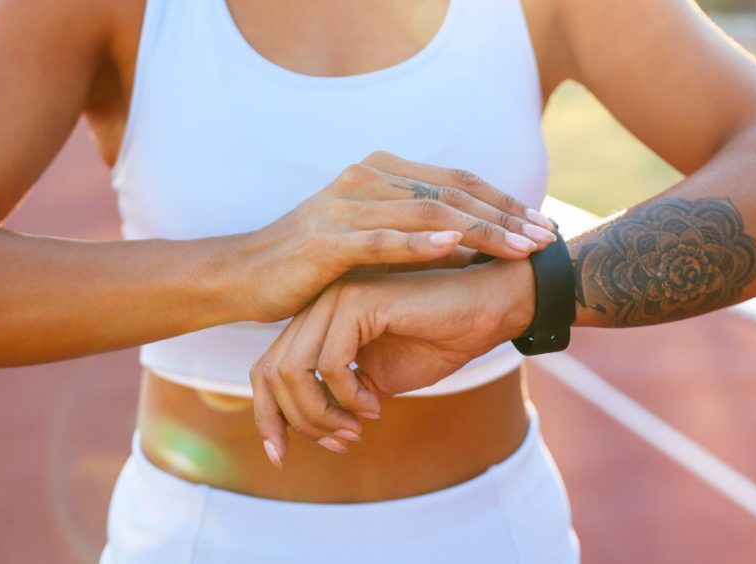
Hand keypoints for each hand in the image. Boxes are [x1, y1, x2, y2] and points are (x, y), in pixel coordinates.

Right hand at [241, 149, 556, 322]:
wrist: (243, 274)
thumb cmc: (311, 262)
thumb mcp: (371, 242)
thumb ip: (415, 236)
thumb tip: (473, 248)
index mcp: (380, 173)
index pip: (455, 181)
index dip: (502, 201)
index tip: (542, 223)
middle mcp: (366, 179)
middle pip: (451, 193)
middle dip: (505, 216)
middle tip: (546, 237)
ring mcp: (345, 205)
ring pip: (427, 213)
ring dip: (480, 230)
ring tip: (519, 246)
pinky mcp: (327, 239)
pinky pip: (382, 239)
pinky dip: (422, 242)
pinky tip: (457, 247)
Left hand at [248, 259, 534, 465]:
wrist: (487, 308)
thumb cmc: (439, 339)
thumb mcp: (378, 379)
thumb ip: (340, 395)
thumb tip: (309, 428)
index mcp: (320, 320)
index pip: (269, 370)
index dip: (270, 417)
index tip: (281, 456)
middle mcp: (319, 305)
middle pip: (270, 372)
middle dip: (297, 422)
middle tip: (340, 444)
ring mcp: (335, 298)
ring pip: (294, 372)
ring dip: (322, 415)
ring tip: (356, 430)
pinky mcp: (357, 301)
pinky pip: (330, 364)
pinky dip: (348, 396)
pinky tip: (376, 404)